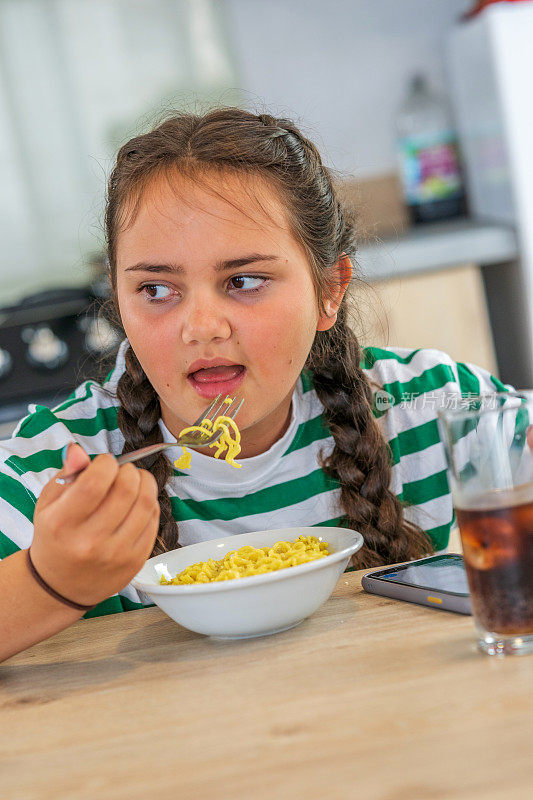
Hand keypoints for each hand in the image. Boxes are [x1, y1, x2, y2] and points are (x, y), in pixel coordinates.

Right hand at [30, 444, 159, 606]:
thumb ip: (66, 474)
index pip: (95, 482)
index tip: (105, 462)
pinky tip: (138, 502)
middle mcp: (90, 542)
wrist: (61, 585)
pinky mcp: (135, 561)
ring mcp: (116, 554)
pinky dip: (150, 504)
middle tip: (122, 471)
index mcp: (63, 523)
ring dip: (145, 483)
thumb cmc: (55, 537)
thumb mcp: (49, 503)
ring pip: (146, 504)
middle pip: (126, 490)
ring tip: (134, 480)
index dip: (106, 463)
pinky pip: (154, 522)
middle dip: (128, 470)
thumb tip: (78, 450)